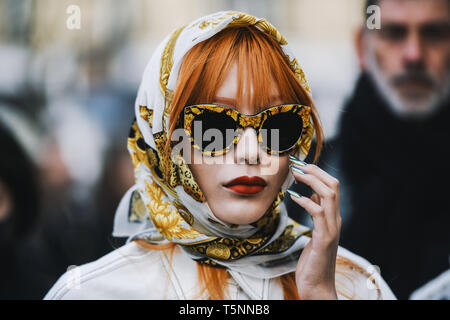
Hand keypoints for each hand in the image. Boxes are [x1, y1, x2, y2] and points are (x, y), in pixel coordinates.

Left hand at [287, 159, 340, 299]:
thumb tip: (310, 195)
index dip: (317, 172)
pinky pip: (318, 213)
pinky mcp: (324, 239)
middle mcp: (336, 220)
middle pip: (333, 185)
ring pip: (329, 195)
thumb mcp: (314, 233)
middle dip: (315, 171)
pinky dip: (306, 201)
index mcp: (333, 218)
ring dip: (312, 181)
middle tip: (297, 164)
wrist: (318, 287)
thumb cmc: (314, 261)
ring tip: (295, 173)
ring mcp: (332, 229)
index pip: (331, 186)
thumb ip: (316, 214)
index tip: (300, 164)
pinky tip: (293, 196)